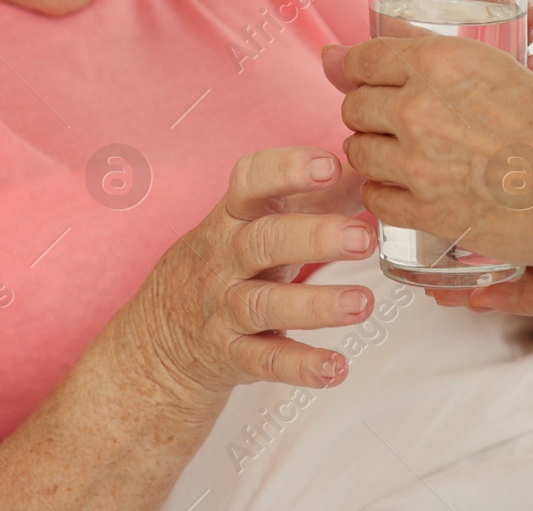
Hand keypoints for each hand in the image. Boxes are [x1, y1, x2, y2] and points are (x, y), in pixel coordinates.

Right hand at [119, 147, 376, 404]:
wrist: (160, 335)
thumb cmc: (228, 262)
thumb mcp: (258, 222)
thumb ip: (315, 197)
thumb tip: (373, 173)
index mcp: (235, 215)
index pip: (251, 181)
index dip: (288, 169)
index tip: (330, 165)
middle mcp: (226, 257)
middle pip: (264, 240)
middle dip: (316, 237)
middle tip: (364, 238)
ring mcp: (225, 307)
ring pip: (265, 304)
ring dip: (316, 305)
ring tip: (363, 303)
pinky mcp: (231, 354)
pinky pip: (265, 360)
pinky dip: (300, 366)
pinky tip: (336, 368)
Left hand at [321, 33, 532, 286]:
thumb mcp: (511, 68)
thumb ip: (453, 59)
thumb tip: (414, 44)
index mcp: (440, 62)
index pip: (364, 58)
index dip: (355, 68)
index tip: (354, 74)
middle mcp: (418, 108)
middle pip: (354, 106)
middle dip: (366, 112)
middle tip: (390, 122)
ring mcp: (417, 164)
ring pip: (359, 153)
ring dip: (373, 154)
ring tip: (400, 159)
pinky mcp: (426, 211)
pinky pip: (376, 200)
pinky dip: (384, 196)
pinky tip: (405, 193)